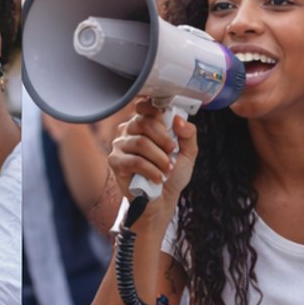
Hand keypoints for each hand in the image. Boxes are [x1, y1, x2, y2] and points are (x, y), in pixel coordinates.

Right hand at [108, 100, 197, 225]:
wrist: (162, 198)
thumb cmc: (172, 173)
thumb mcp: (187, 152)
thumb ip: (188, 133)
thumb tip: (179, 120)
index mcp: (145, 124)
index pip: (144, 106)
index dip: (157, 113)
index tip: (169, 126)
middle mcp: (129, 131)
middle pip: (143, 122)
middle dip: (164, 139)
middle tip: (172, 151)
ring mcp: (120, 145)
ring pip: (140, 142)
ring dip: (160, 158)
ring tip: (167, 169)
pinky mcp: (115, 162)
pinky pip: (135, 161)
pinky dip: (151, 170)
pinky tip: (158, 178)